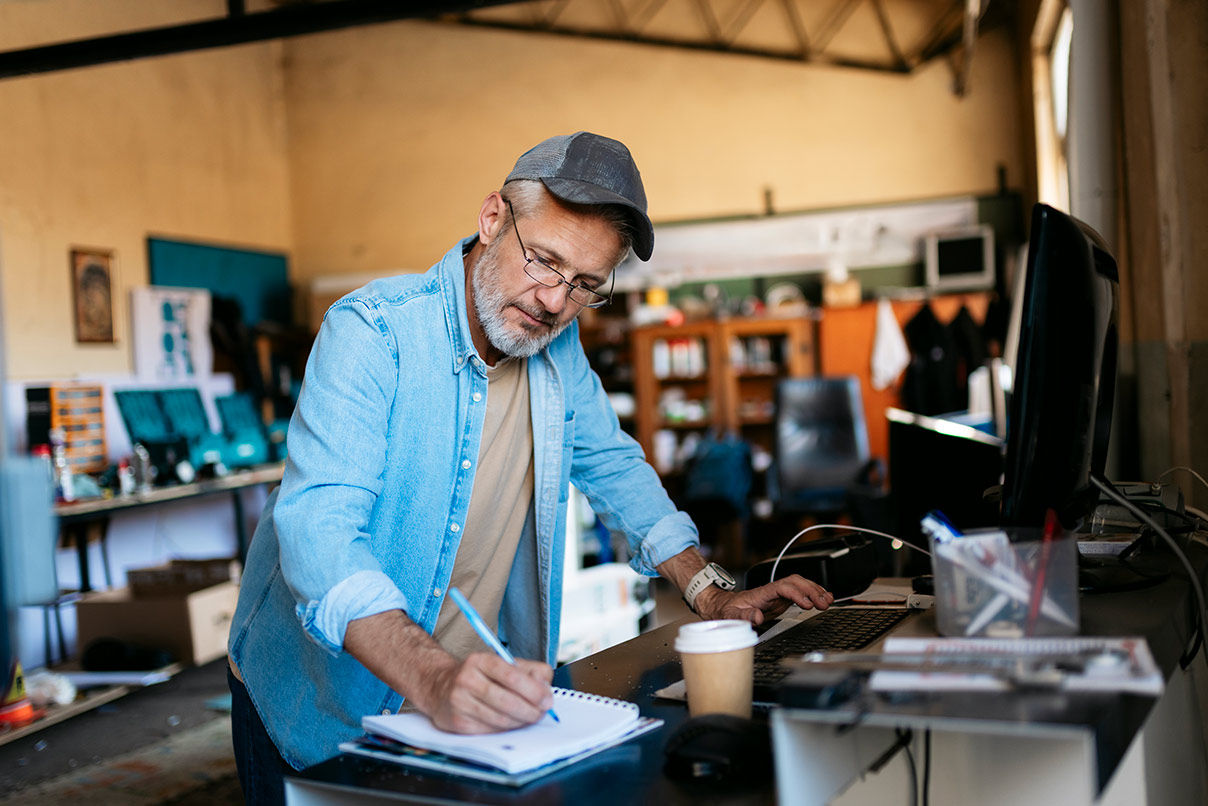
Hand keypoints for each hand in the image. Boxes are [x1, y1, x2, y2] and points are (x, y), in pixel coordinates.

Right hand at [423, 652, 554, 734]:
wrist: (440, 687)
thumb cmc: (480, 676)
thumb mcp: (503, 664)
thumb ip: (530, 671)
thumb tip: (546, 688)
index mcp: (481, 661)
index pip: (512, 676)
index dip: (534, 691)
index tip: (547, 700)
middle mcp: (467, 679)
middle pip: (507, 701)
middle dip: (530, 711)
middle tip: (542, 713)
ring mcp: (459, 701)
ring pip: (500, 719)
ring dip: (520, 722)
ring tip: (529, 718)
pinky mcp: (457, 722)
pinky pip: (490, 731)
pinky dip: (506, 730)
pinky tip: (511, 723)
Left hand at [693, 573, 832, 624]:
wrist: (720, 606)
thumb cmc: (725, 610)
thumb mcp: (729, 616)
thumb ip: (742, 617)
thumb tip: (756, 618)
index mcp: (761, 593)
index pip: (783, 587)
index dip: (797, 593)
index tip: (807, 604)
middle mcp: (771, 591)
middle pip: (794, 582)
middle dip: (811, 590)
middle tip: (824, 603)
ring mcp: (776, 595)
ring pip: (799, 585)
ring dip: (814, 590)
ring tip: (828, 600)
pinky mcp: (780, 600)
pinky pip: (799, 593)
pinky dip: (812, 594)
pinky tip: (823, 598)